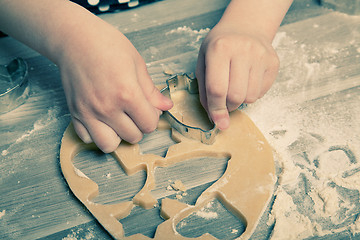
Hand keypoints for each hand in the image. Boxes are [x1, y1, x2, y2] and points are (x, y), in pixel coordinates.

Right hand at [59, 25, 171, 152]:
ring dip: (118, 136)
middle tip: (134, 112)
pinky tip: (101, 120)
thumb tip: (166, 106)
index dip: (152, 117)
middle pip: (133, 137)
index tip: (148, 108)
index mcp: (127, 94)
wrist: (75, 39)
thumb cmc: (106, 45)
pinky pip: (87, 138)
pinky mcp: (75, 113)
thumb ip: (151, 90)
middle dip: (138, 126)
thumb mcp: (137, 63)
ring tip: (119, 122)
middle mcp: (108, 108)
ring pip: (109, 145)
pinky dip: (95, 134)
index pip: (149, 124)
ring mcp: (89, 112)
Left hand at [196, 25, 279, 129]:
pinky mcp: (273, 62)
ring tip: (235, 88)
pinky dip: (252, 94)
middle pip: (235, 96)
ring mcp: (261, 55)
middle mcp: (242, 50)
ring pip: (250, 97)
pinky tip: (247, 81)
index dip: (216, 109)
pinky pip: (262, 92)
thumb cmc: (220, 47)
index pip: (217, 88)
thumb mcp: (204, 62)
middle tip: (225, 102)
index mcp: (220, 49)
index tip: (218, 122)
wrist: (245, 27)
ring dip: (240, 101)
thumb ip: (205, 89)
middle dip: (228, 106)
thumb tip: (215, 118)